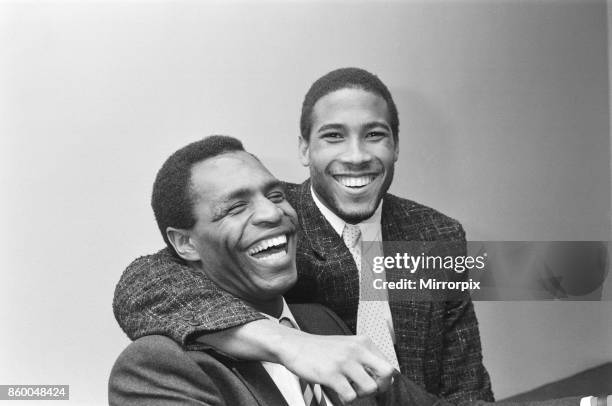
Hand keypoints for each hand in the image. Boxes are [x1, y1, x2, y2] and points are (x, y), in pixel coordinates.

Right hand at [276, 329, 395, 403]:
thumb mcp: (348, 345)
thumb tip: (385, 378)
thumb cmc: (322, 349)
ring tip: (349, 388)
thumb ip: (365, 357)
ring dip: (360, 394)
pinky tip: (337, 390)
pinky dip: (346, 398)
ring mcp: (344, 362)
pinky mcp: (331, 374)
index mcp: (363, 342)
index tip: (372, 381)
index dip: (383, 378)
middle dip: (381, 386)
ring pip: (370, 388)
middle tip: (367, 388)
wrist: (295, 346)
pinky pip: (350, 396)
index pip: (388, 364)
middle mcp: (356, 349)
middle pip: (386, 373)